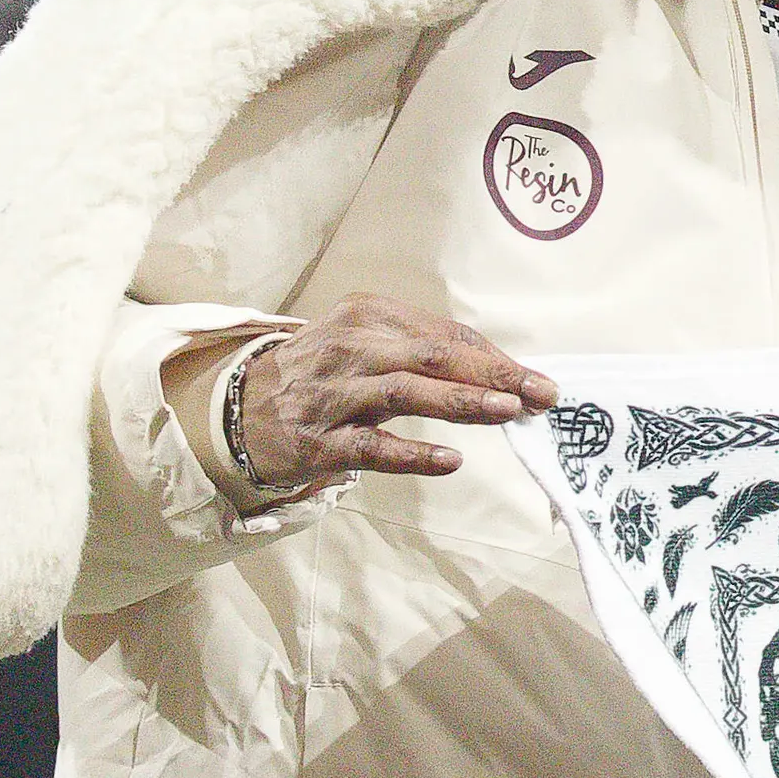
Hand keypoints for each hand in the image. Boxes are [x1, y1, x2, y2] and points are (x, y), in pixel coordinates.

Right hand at [235, 294, 555, 485]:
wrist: (240, 408)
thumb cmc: (322, 374)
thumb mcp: (366, 343)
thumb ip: (422, 351)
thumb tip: (498, 374)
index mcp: (368, 316)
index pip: (444, 334)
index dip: (494, 358)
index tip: (535, 379)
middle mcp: (351, 348)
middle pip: (433, 356)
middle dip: (492, 375)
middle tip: (539, 394)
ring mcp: (333, 395)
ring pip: (406, 393)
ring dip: (461, 403)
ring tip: (506, 413)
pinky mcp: (319, 442)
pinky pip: (373, 447)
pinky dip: (414, 453)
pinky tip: (452, 461)